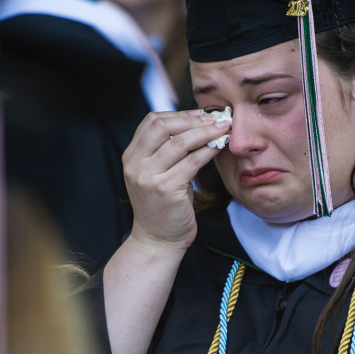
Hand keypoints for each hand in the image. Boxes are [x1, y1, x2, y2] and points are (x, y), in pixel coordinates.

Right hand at [122, 110, 229, 250]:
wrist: (158, 240)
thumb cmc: (163, 206)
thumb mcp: (156, 174)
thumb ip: (166, 150)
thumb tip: (196, 123)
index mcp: (131, 157)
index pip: (151, 122)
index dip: (177, 114)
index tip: (199, 114)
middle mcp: (135, 165)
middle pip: (162, 126)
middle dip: (192, 119)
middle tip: (214, 119)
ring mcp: (148, 177)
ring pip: (179, 143)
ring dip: (205, 132)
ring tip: (223, 129)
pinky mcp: (166, 189)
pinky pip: (191, 162)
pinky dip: (208, 151)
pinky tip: (219, 147)